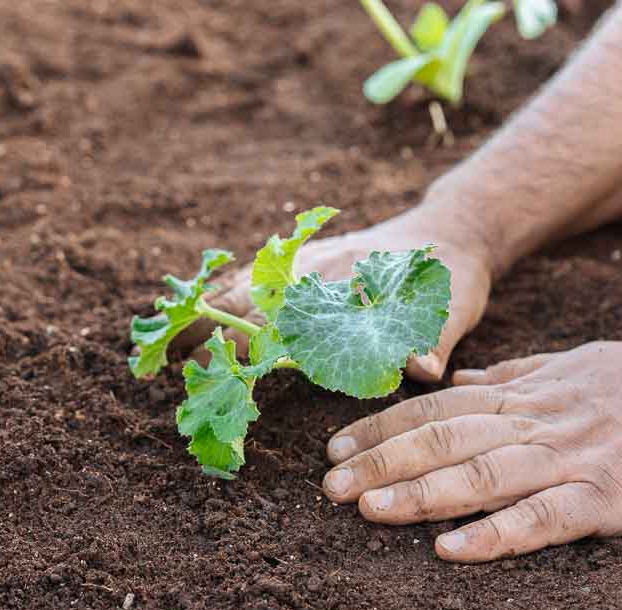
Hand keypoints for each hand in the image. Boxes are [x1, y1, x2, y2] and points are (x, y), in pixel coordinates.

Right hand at [197, 205, 494, 381]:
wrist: (451, 229)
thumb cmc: (450, 273)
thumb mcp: (453, 304)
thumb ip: (435, 337)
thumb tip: (423, 368)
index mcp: (344, 280)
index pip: (286, 318)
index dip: (250, 346)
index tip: (216, 367)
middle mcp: (316, 268)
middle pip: (248, 297)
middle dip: (209, 328)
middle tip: (170, 359)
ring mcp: (307, 262)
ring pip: (243, 284)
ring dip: (206, 310)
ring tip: (168, 339)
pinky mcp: (307, 259)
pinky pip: (254, 274)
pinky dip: (224, 291)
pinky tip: (201, 308)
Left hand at [322, 342, 621, 561]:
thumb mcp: (568, 364)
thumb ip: (508, 375)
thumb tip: (454, 381)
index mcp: (523, 392)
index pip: (435, 408)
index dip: (381, 426)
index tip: (336, 445)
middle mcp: (536, 421)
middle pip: (444, 439)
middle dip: (381, 461)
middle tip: (330, 485)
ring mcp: (569, 459)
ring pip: (482, 475)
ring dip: (420, 494)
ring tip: (369, 510)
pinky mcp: (604, 497)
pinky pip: (543, 519)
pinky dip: (496, 535)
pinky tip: (452, 550)